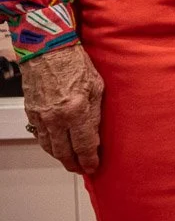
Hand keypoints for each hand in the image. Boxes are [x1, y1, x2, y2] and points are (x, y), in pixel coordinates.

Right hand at [21, 42, 104, 173]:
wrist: (48, 51)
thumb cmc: (76, 64)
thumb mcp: (97, 87)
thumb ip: (95, 114)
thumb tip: (95, 135)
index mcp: (75, 111)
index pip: (84, 146)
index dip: (89, 160)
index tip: (94, 167)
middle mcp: (56, 119)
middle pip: (64, 153)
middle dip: (74, 164)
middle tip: (82, 169)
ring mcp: (41, 118)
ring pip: (50, 147)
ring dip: (61, 157)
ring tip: (71, 161)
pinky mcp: (32, 114)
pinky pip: (41, 137)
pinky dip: (50, 145)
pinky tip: (57, 147)